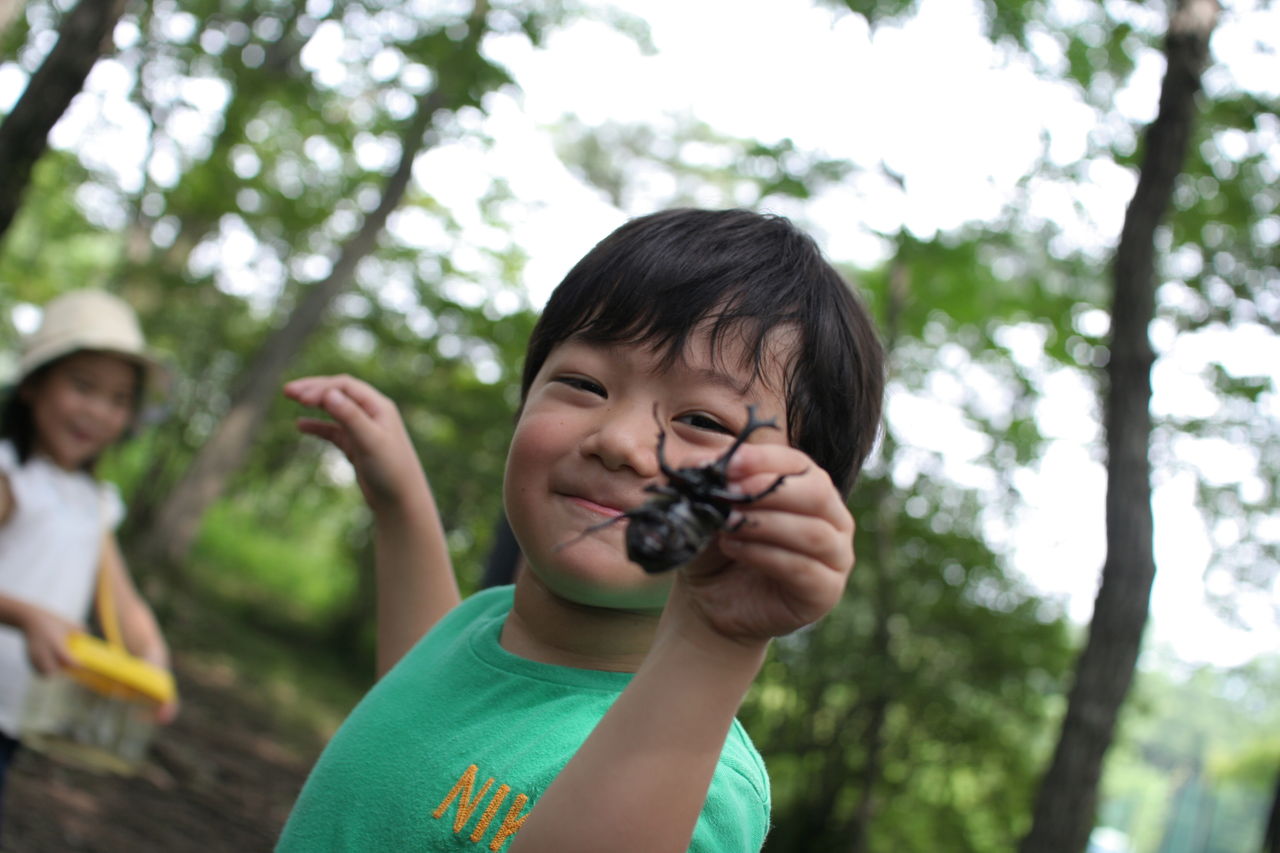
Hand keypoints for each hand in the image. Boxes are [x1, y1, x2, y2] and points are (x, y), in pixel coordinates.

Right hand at [21, 606, 82, 674]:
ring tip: (58, 665)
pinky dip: (44, 670)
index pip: (66, 659)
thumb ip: (81, 631)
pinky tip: (50, 664)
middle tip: (68, 666)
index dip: (76, 665)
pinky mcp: (29, 657)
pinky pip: (37, 670)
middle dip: (61, 671)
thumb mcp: (69, 624)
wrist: (31, 619)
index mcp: (55, 642)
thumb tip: (90, 640)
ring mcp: (35, 655)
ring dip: (52, 672)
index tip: (83, 665)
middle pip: (51, 670)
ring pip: (43, 672)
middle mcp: (44, 650)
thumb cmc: (53, 621)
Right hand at [283, 375, 426, 511]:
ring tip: (291, 398)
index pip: (346, 386)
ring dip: (314, 403)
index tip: (300, 399)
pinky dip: (317, 426)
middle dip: (314, 389)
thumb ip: (351, 417)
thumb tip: (329, 393)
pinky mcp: (357, 446)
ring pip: (335, 409)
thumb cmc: (391, 470)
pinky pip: (334, 430)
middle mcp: (372, 414)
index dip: (322, 388)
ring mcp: (364, 430)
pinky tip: (300, 425)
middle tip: (287, 390)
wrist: (401, 501)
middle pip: (339, 393)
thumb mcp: (370, 441)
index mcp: (379, 407)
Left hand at [677, 443, 854, 643]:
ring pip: (813, 532)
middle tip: (729, 494)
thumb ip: (709, 480)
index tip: (728, 465)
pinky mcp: (825, 592)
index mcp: (810, 488)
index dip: (765, 460)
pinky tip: (734, 549)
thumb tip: (704, 460)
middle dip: (769, 491)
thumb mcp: (709, 507)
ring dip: (764, 524)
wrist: (713, 600)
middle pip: (817, 492)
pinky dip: (764, 555)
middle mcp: (833, 519)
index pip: (798, 463)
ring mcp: (836, 557)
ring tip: (726, 525)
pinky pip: (802, 569)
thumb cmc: (719, 546)